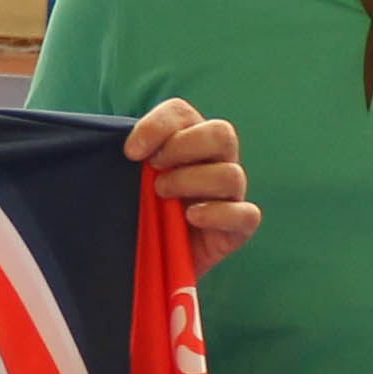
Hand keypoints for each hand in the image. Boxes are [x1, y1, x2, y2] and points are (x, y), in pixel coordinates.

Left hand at [125, 98, 258, 275]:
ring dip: (191, 181)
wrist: (152, 261)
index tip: (130, 152)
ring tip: (162, 195)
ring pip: (230, 174)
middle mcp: (217, 161)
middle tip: (154, 169)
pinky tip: (190, 217)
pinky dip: (217, 213)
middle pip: (222, 133)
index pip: (182, 113)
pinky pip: (246, 214)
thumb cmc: (142, 213)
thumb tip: (126, 149)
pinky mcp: (238, 227)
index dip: (157, 126)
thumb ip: (131, 160)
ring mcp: (231, 194)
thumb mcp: (130, 183)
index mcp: (189, 140)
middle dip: (183, 147)